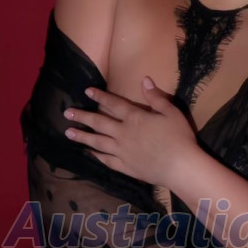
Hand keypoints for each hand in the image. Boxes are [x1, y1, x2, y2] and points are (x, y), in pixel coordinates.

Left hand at [64, 77, 196, 185]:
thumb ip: (155, 97)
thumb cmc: (179, 137)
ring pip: (97, 142)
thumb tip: (144, 79)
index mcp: (134, 118)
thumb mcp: (171, 112)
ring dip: (82, 136)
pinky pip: (106, 160)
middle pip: (99, 122)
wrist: (180, 167)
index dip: (100, 96)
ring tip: (68, 133)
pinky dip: (96, 156)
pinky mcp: (125, 167)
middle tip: (66, 113)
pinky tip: (89, 153)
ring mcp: (122, 151)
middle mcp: (123, 133)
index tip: (87, 91)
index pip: (113, 104)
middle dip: (82, 117)